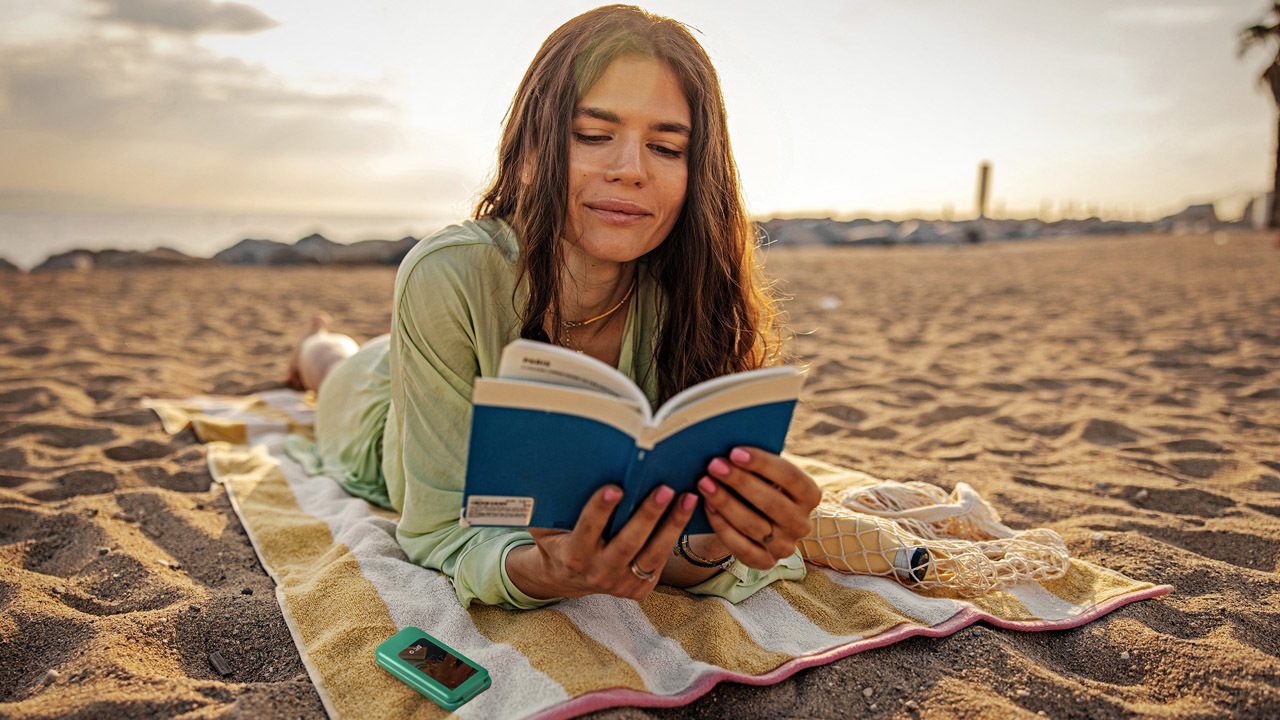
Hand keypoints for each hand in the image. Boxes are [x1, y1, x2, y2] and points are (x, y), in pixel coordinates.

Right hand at [505, 484, 697, 600]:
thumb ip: (547, 505)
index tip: (616, 487)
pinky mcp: (638, 590)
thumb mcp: (544, 525)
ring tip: (687, 498)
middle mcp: (597, 573)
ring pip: (652, 555)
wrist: (566, 578)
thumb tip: (558, 469)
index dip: (601, 509)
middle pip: (628, 543)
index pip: (588, 529)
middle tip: (665, 489)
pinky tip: (685, 514)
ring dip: (672, 525)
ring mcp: (620, 584)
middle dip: (648, 515)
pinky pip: (659, 562)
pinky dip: (674, 537)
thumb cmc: (556, 539)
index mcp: (573, 555)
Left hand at [697, 447, 821, 569]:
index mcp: (809, 495)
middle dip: (739, 482)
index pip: (790, 477)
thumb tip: (729, 452)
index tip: (734, 452)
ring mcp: (785, 546)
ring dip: (725, 502)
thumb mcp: (765, 473)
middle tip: (713, 465)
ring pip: (754, 525)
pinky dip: (722, 525)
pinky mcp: (765, 562)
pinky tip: (707, 506)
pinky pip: (742, 547)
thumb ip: (755, 464)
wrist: (754, 518)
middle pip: (772, 503)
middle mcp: (802, 523)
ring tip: (704, 483)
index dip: (763, 464)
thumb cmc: (759, 485)